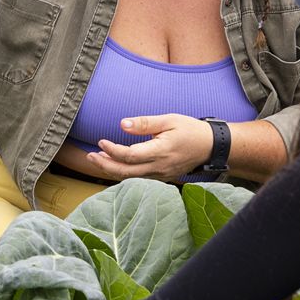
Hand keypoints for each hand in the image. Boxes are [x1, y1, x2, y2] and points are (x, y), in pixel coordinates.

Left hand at [77, 113, 212, 181]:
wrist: (210, 147)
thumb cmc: (190, 130)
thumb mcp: (169, 120)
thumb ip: (145, 123)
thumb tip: (122, 124)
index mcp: (160, 152)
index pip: (129, 155)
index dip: (112, 150)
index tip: (101, 141)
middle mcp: (158, 167)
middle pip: (125, 172)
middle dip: (104, 165)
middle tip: (89, 156)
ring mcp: (160, 175)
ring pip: (130, 178)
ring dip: (111, 170)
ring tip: (97, 160)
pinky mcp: (161, 178)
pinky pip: (137, 179)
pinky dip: (123, 173)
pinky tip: (114, 165)